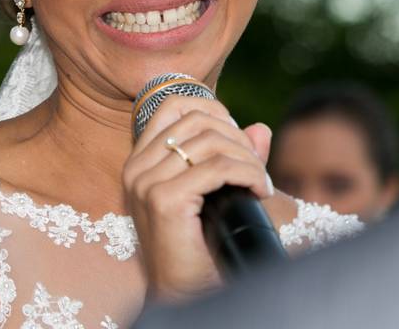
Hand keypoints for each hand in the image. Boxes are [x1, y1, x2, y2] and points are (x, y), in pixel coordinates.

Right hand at [122, 95, 273, 301]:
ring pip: (211, 142)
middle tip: (257, 168)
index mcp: (142, 160)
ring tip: (261, 183)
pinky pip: (218, 168)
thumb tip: (261, 129)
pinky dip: (248, 174)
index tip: (239, 138)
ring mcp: (146, 183)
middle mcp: (137, 167)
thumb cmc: (201, 245)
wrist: (186, 293)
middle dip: (239, 139)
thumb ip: (236, 157)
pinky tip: (259, 191)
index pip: (173, 105)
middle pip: (198, 120)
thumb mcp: (218, 192)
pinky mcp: (163, 200)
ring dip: (248, 159)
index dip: (214, 111)